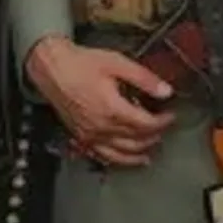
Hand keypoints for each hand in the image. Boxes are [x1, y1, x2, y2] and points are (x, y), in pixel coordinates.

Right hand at [25, 37, 174, 167]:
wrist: (51, 68)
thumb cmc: (82, 63)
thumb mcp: (117, 63)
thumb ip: (144, 78)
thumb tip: (166, 91)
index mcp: (113, 109)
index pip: (146, 124)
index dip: (163, 122)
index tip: (171, 115)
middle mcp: (102, 127)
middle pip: (137, 140)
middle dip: (155, 135)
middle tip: (165, 128)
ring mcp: (90, 135)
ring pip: (122, 153)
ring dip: (140, 152)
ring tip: (153, 149)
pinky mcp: (81, 137)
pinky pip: (103, 156)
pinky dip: (119, 160)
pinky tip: (127, 159)